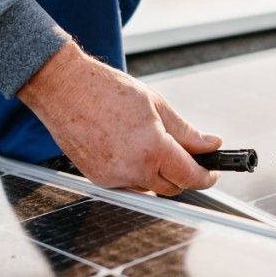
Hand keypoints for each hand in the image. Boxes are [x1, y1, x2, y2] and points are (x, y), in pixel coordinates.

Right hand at [18, 41, 219, 194]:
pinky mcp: (98, 179)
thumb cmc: (105, 90)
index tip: (211, 171)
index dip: (205, 176)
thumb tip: (210, 144)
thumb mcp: (156, 105)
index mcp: (152, 149)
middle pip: (172, 188)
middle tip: (187, 155)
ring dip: (158, 173)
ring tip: (150, 144)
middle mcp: (133, 170)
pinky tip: (130, 149)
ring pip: (149, 187)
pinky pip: (127, 184)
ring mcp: (113, 178)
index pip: (190, 176)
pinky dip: (136, 172)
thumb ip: (186, 131)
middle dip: (183, 175)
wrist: (64, 88)